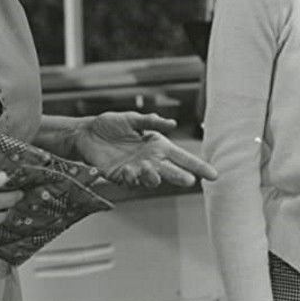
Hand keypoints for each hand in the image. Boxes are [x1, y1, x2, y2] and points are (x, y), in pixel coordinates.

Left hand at [74, 111, 217, 187]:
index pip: (183, 158)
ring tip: (150, 168)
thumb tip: (173, 124)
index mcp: (157, 146)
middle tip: (189, 180)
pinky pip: (131, 181)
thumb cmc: (109, 124)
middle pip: (172, 171)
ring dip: (154, 177)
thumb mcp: (131, 118)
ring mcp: (136, 169)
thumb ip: (151, 122)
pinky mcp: (120, 176)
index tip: (214, 175)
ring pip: (152, 179)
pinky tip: (131, 171)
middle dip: (181, 176)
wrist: (86, 133)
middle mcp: (150, 160)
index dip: (198, 166)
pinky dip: (133, 178)